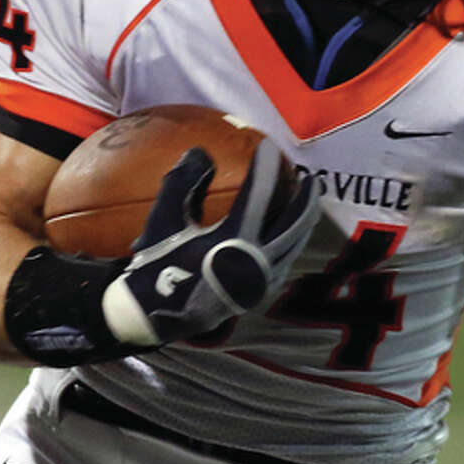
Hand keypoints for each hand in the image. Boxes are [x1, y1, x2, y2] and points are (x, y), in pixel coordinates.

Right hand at [101, 140, 318, 346]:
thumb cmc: (157, 265)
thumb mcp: (163, 221)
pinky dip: (293, 242)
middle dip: (305, 198)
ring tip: (307, 201)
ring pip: (295, 244)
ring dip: (304, 220)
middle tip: (310, 178)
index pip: (258, 195)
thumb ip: (182, 183)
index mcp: (232, 240)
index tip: (270, 147)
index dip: (266, 166)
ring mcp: (261, 280)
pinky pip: (286, 261)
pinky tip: (291, 233)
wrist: (153, 316)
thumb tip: (201, 151)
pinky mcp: (259, 292)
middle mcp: (255, 261)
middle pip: (294, 223)